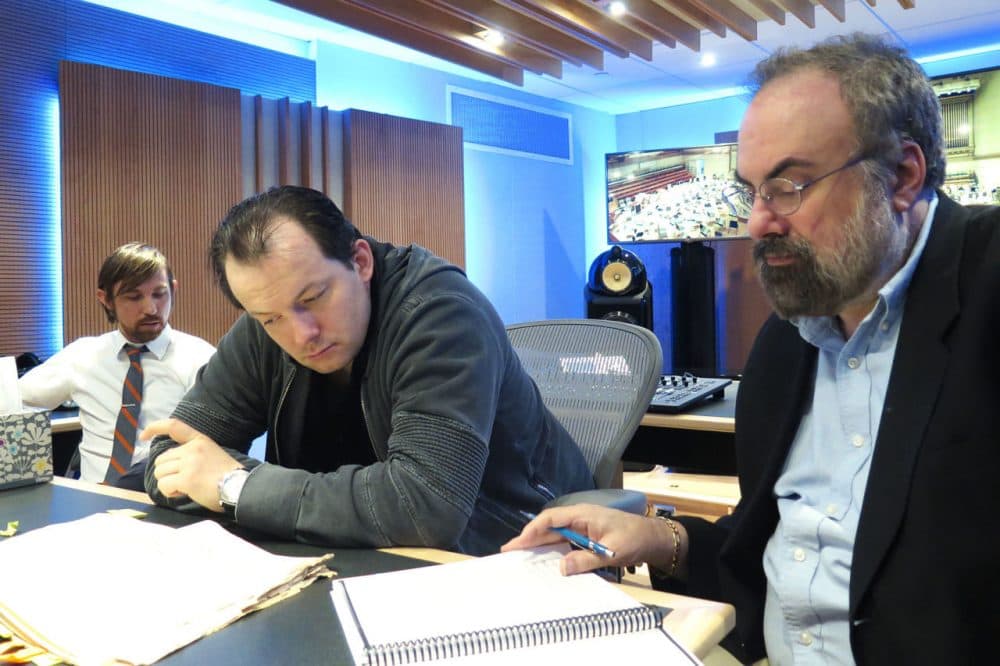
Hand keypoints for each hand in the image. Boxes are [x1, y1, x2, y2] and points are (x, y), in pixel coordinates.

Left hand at [144, 418, 241, 511]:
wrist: (240, 487)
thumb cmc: (229, 475)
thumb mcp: (212, 454)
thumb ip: (193, 454)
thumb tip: (172, 465)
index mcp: (200, 440)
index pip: (174, 426)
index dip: (155, 428)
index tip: (143, 435)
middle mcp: (192, 449)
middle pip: (161, 460)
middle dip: (167, 473)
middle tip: (183, 481)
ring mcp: (189, 463)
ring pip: (160, 473)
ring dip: (168, 483)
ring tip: (185, 487)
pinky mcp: (186, 479)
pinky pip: (164, 485)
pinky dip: (170, 492)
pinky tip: (183, 493)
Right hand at [501, 504, 681, 575]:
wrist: (653, 538)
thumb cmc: (634, 539)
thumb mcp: (612, 551)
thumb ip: (587, 559)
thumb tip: (561, 567)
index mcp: (583, 515)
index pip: (551, 519)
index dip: (533, 531)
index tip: (518, 543)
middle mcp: (579, 518)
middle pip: (548, 527)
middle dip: (528, 538)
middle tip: (508, 551)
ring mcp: (582, 526)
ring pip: (554, 534)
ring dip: (537, 544)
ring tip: (518, 555)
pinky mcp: (586, 536)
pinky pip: (563, 540)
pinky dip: (551, 548)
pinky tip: (542, 558)